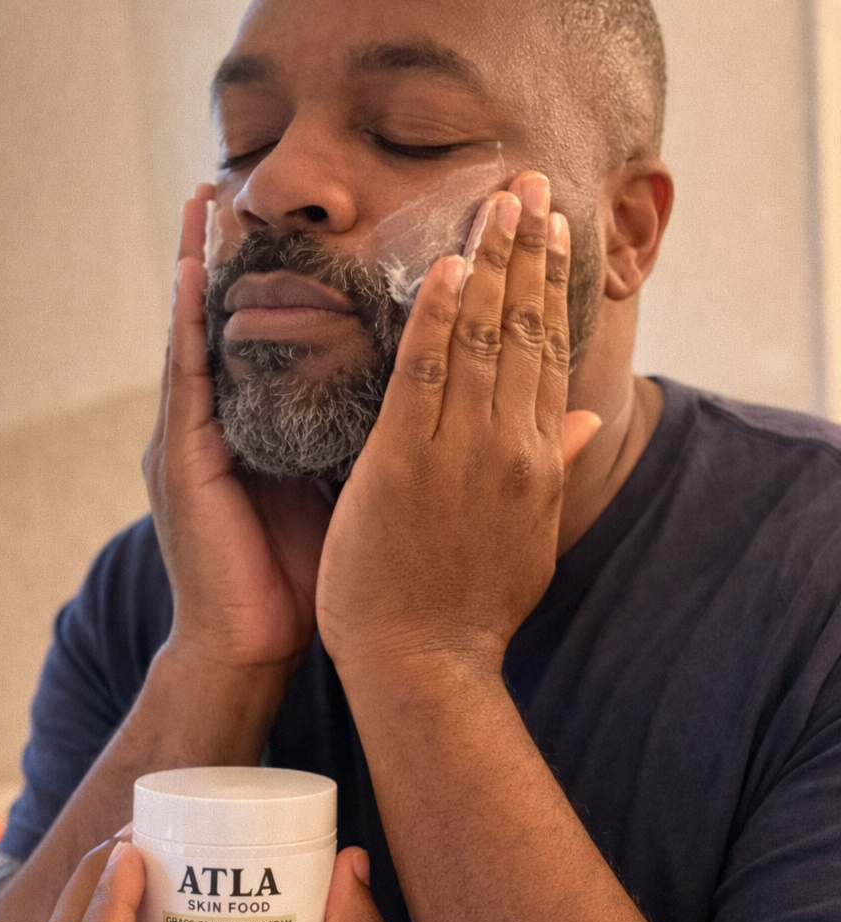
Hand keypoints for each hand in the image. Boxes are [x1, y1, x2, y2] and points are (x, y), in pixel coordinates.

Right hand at [143, 185, 332, 676]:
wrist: (256, 648)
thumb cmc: (308, 576)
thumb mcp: (345, 489)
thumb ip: (362, 437)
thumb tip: (416, 391)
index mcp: (259, 431)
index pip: (270, 342)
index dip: (279, 285)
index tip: (296, 228)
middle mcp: (218, 426)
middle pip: (228, 326)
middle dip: (232, 259)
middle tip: (236, 188)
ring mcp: (191, 442)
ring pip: (198, 337)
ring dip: (198, 270)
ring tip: (203, 203)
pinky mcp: (180, 463)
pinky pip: (185, 379)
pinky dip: (185, 323)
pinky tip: (187, 273)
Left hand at [316, 172, 600, 682]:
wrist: (426, 666)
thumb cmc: (469, 609)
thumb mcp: (530, 536)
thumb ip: (554, 466)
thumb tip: (587, 416)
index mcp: (534, 460)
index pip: (546, 354)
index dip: (550, 289)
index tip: (553, 233)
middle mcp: (507, 445)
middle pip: (521, 332)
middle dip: (528, 254)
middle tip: (529, 186)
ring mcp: (459, 451)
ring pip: (481, 340)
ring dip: (491, 264)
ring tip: (498, 202)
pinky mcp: (404, 462)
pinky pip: (423, 373)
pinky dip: (436, 317)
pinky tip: (444, 267)